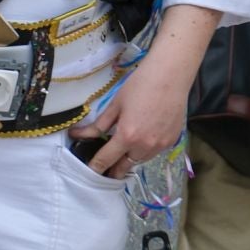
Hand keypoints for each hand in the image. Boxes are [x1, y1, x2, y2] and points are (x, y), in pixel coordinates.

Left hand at [66, 55, 191, 178]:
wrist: (170, 77)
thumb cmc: (139, 86)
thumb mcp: (115, 105)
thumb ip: (98, 125)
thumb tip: (77, 135)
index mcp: (127, 136)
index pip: (107, 159)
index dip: (96, 167)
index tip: (90, 173)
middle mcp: (145, 146)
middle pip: (125, 166)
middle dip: (114, 171)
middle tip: (105, 172)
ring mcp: (161, 146)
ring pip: (141, 160)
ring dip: (130, 160)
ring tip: (121, 156)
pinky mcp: (172, 141)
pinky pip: (154, 152)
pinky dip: (145, 151)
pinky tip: (140, 141)